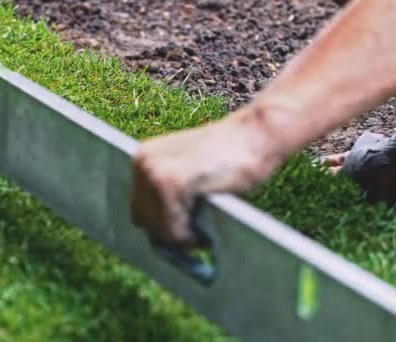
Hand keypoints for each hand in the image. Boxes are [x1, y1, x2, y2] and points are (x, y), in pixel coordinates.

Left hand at [130, 111, 283, 246]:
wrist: (256, 134)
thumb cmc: (232, 157)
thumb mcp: (189, 171)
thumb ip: (169, 194)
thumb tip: (157, 238)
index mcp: (144, 159)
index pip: (139, 209)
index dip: (160, 227)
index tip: (181, 239)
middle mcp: (142, 163)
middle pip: (144, 221)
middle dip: (170, 235)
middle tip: (197, 240)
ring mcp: (154, 173)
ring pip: (158, 230)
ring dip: (182, 240)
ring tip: (204, 237)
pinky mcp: (171, 184)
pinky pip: (174, 230)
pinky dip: (190, 238)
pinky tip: (207, 234)